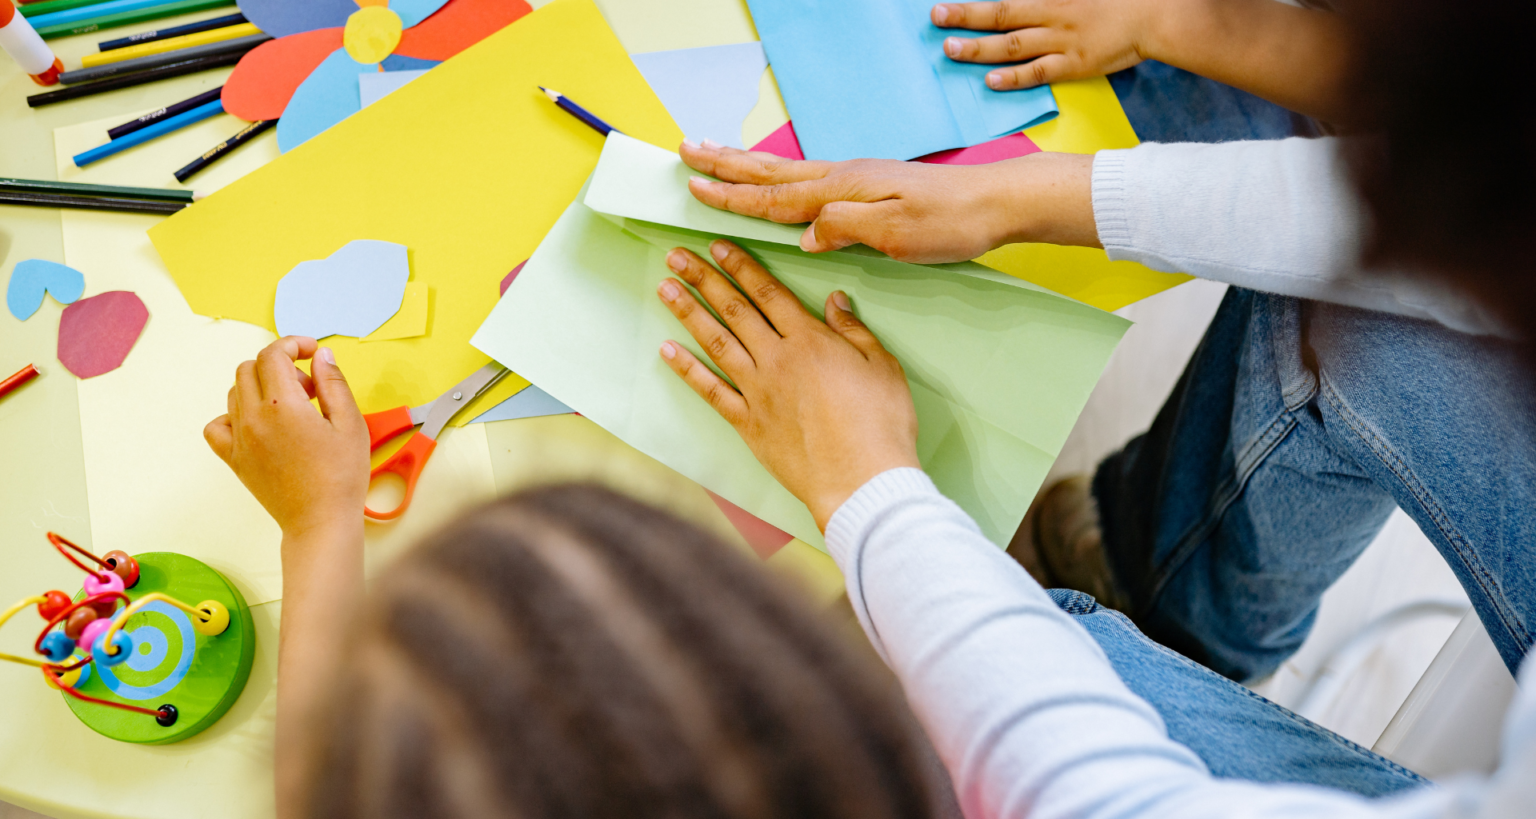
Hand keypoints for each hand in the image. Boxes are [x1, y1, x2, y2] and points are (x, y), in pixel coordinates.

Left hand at [204, 337, 369, 537]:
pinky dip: (233, 415)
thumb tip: (321, 355)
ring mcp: (239, 439)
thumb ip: (333, 382)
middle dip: (279, 366)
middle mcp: (253, 417)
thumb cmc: (341, 476)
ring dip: (261, 387)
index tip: (311, 351)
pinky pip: (217, 425)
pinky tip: (259, 424)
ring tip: (290, 407)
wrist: (320, 521)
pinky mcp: (234, 459)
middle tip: (308, 387)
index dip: (293, 344)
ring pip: (235, 391)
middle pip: (250, 367)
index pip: (273, 354)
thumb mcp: (350, 422)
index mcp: (282, 405)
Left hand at [657, 240, 919, 529]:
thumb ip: (854, 331)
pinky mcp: (749, 425)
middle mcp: (777, 360)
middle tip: (677, 256)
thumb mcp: (883, 366)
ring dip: (688, 312)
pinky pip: (711, 391)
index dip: (741, 266)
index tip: (719, 247)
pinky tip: (668, 351)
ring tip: (665, 288)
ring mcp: (758, 392)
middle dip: (704, 278)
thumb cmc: (881, 425)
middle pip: (735, 309)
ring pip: (716, 342)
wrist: (861, 480)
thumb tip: (836, 300)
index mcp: (810, 341)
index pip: (768, 292)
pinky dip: (687, 370)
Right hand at [681, 141, 1098, 263]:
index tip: (694, 188)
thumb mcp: (896, 232)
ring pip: (786, 173)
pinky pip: (808, 180)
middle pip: (771, 173)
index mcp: (843, 190)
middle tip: (686, 152)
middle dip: (726, 166)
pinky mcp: (868, 187)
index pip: (775, 196)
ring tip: (715, 155)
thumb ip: (844, 227)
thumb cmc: (950, 222)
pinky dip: (779, 178)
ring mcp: (855, 180)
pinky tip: (776, 180)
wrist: (994, 202)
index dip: (732, 196)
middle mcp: (843, 178)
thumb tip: (801, 234)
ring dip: (746, 166)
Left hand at [932, 0, 1160, 89]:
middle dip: (966, 16)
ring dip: (979, 48)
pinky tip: (989, 81)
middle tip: (936, 18)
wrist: (1154, 16)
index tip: (949, 2)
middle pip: (1000, 15)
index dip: (977, 0)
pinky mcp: (1073, 64)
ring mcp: (1061, 41)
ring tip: (951, 49)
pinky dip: (1013, 78)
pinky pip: (1037, 73)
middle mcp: (1052, 14)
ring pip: (1012, 45)